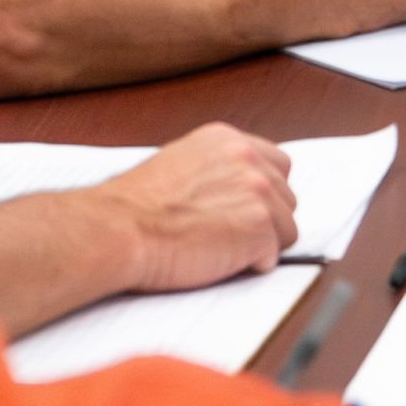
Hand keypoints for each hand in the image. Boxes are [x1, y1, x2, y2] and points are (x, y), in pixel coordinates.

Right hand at [85, 125, 299, 292]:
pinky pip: (274, 255)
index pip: (276, 164)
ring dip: (260, 243)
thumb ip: (215, 170)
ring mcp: (258, 193)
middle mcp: (248, 160)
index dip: (264, 193)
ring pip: (286, 228)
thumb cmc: (134, 207)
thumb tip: (233, 191)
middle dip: (264, 219)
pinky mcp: (260, 228)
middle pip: (286, 197)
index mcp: (226, 141)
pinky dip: (253, 265)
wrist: (119, 229)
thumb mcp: (179, 166)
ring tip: (220, 248)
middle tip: (228, 235)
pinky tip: (221, 261)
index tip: (247, 209)